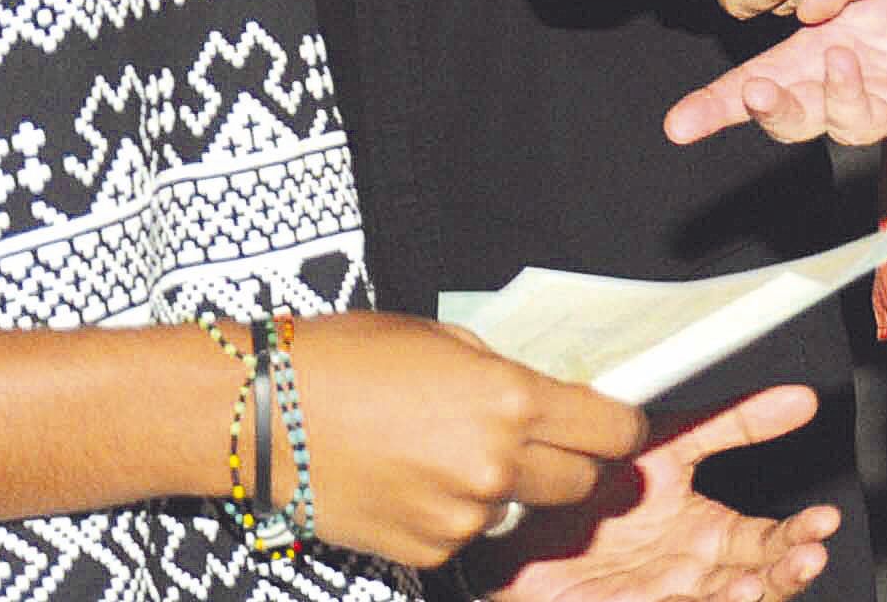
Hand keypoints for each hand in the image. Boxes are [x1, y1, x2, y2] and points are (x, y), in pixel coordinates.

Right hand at [290, 312, 646, 566]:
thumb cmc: (345, 358)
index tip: (621, 425)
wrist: (262, 415)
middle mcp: (496, 464)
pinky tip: (412, 478)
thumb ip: (500, 369)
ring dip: (505, 485)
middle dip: (576, 462)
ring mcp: (463, 515)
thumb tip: (541, 392)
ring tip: (446, 451)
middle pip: (581, 482)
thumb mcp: (439, 336)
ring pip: (519, 507)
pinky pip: (468, 532)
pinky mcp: (428, 551)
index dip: (624, 427)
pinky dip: (456, 511)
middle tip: (548, 441)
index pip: (609, 429)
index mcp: (508, 399)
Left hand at [473, 385, 838, 601]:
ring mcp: (666, 595)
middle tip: (808, 554)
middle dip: (789, 569)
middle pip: (759, 578)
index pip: (769, 538)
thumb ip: (736, 422)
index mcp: (710, 531)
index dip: (799, 533)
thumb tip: (802, 398)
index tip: (824, 521)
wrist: (523, 513)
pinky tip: (720, 596)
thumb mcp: (672, 440)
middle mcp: (694, 570)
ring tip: (759, 582)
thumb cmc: (599, 483)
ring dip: (752, 594)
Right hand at [662, 0, 886, 147]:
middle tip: (757, 94)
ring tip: (843, 55)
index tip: (682, 123)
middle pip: (797, 118)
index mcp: (828, 48)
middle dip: (770, 113)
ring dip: (838, 96)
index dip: (722, 105)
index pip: (764, 81)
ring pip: (851, 126)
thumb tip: (802, 3)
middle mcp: (858, 84)